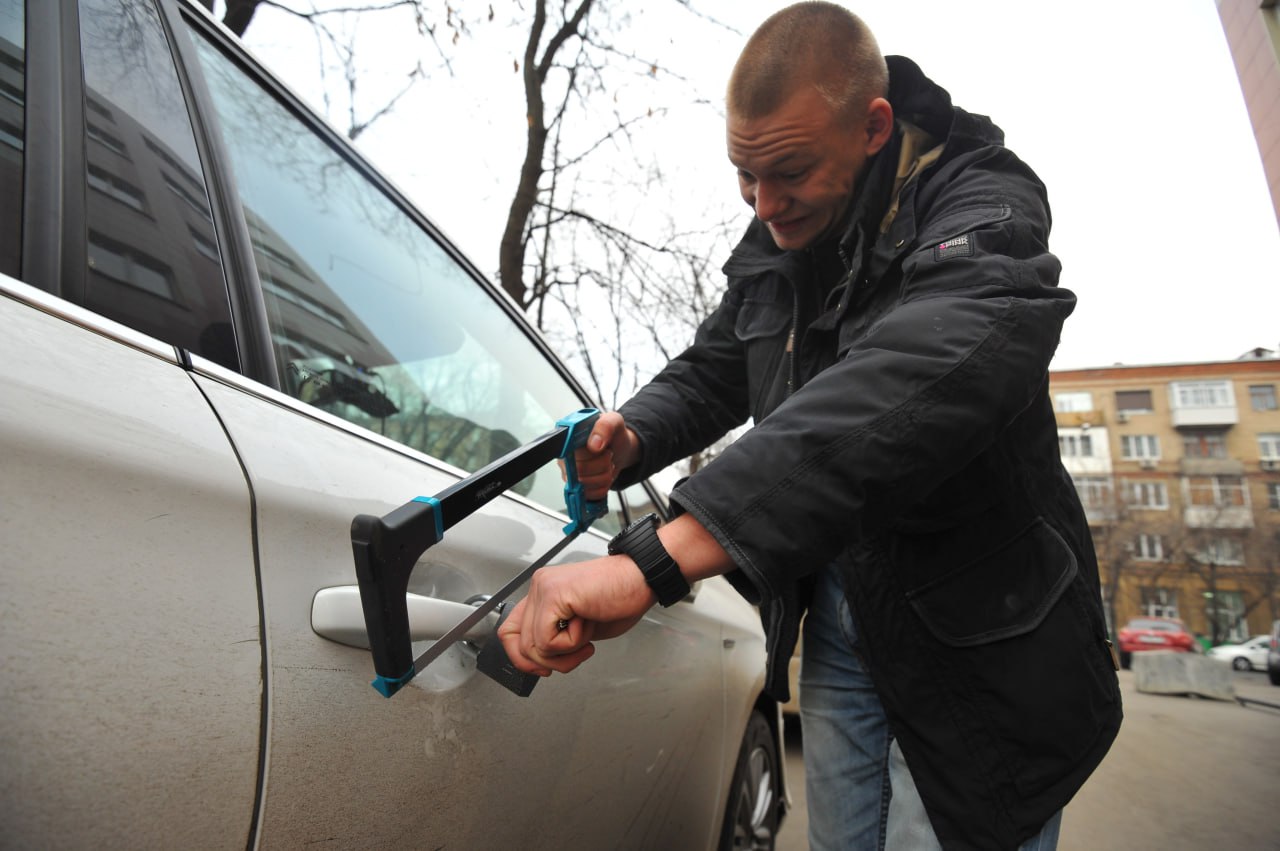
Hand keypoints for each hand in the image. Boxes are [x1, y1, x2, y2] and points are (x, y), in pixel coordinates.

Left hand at [497, 555, 655, 676]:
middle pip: (517, 644)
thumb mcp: (581, 629)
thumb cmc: (621, 599)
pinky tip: (587, 623)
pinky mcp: (553, 595)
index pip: (509, 632)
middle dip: (548, 663)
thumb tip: (540, 663)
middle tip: (576, 654)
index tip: (546, 668)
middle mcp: (538, 588)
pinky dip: (571, 644)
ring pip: (532, 647)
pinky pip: (547, 641)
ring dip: (565, 654)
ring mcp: (543, 589)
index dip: (524, 658)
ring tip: (586, 637)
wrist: (642, 578)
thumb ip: (556, 641)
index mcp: (542, 594)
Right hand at [573, 412, 640, 499]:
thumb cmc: (613, 435)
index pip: (571, 454)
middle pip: (580, 472)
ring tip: (607, 464)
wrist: (620, 448)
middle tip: (607, 454)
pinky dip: (603, 487)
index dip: (590, 455)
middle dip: (602, 464)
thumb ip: (604, 426)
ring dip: (604, 476)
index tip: (600, 449)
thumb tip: (593, 443)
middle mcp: (565, 457)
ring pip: (585, 485)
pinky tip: (604, 475)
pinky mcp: (578, 488)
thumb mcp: (614, 421)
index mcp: (568, 439)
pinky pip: (590, 495)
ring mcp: (569, 474)